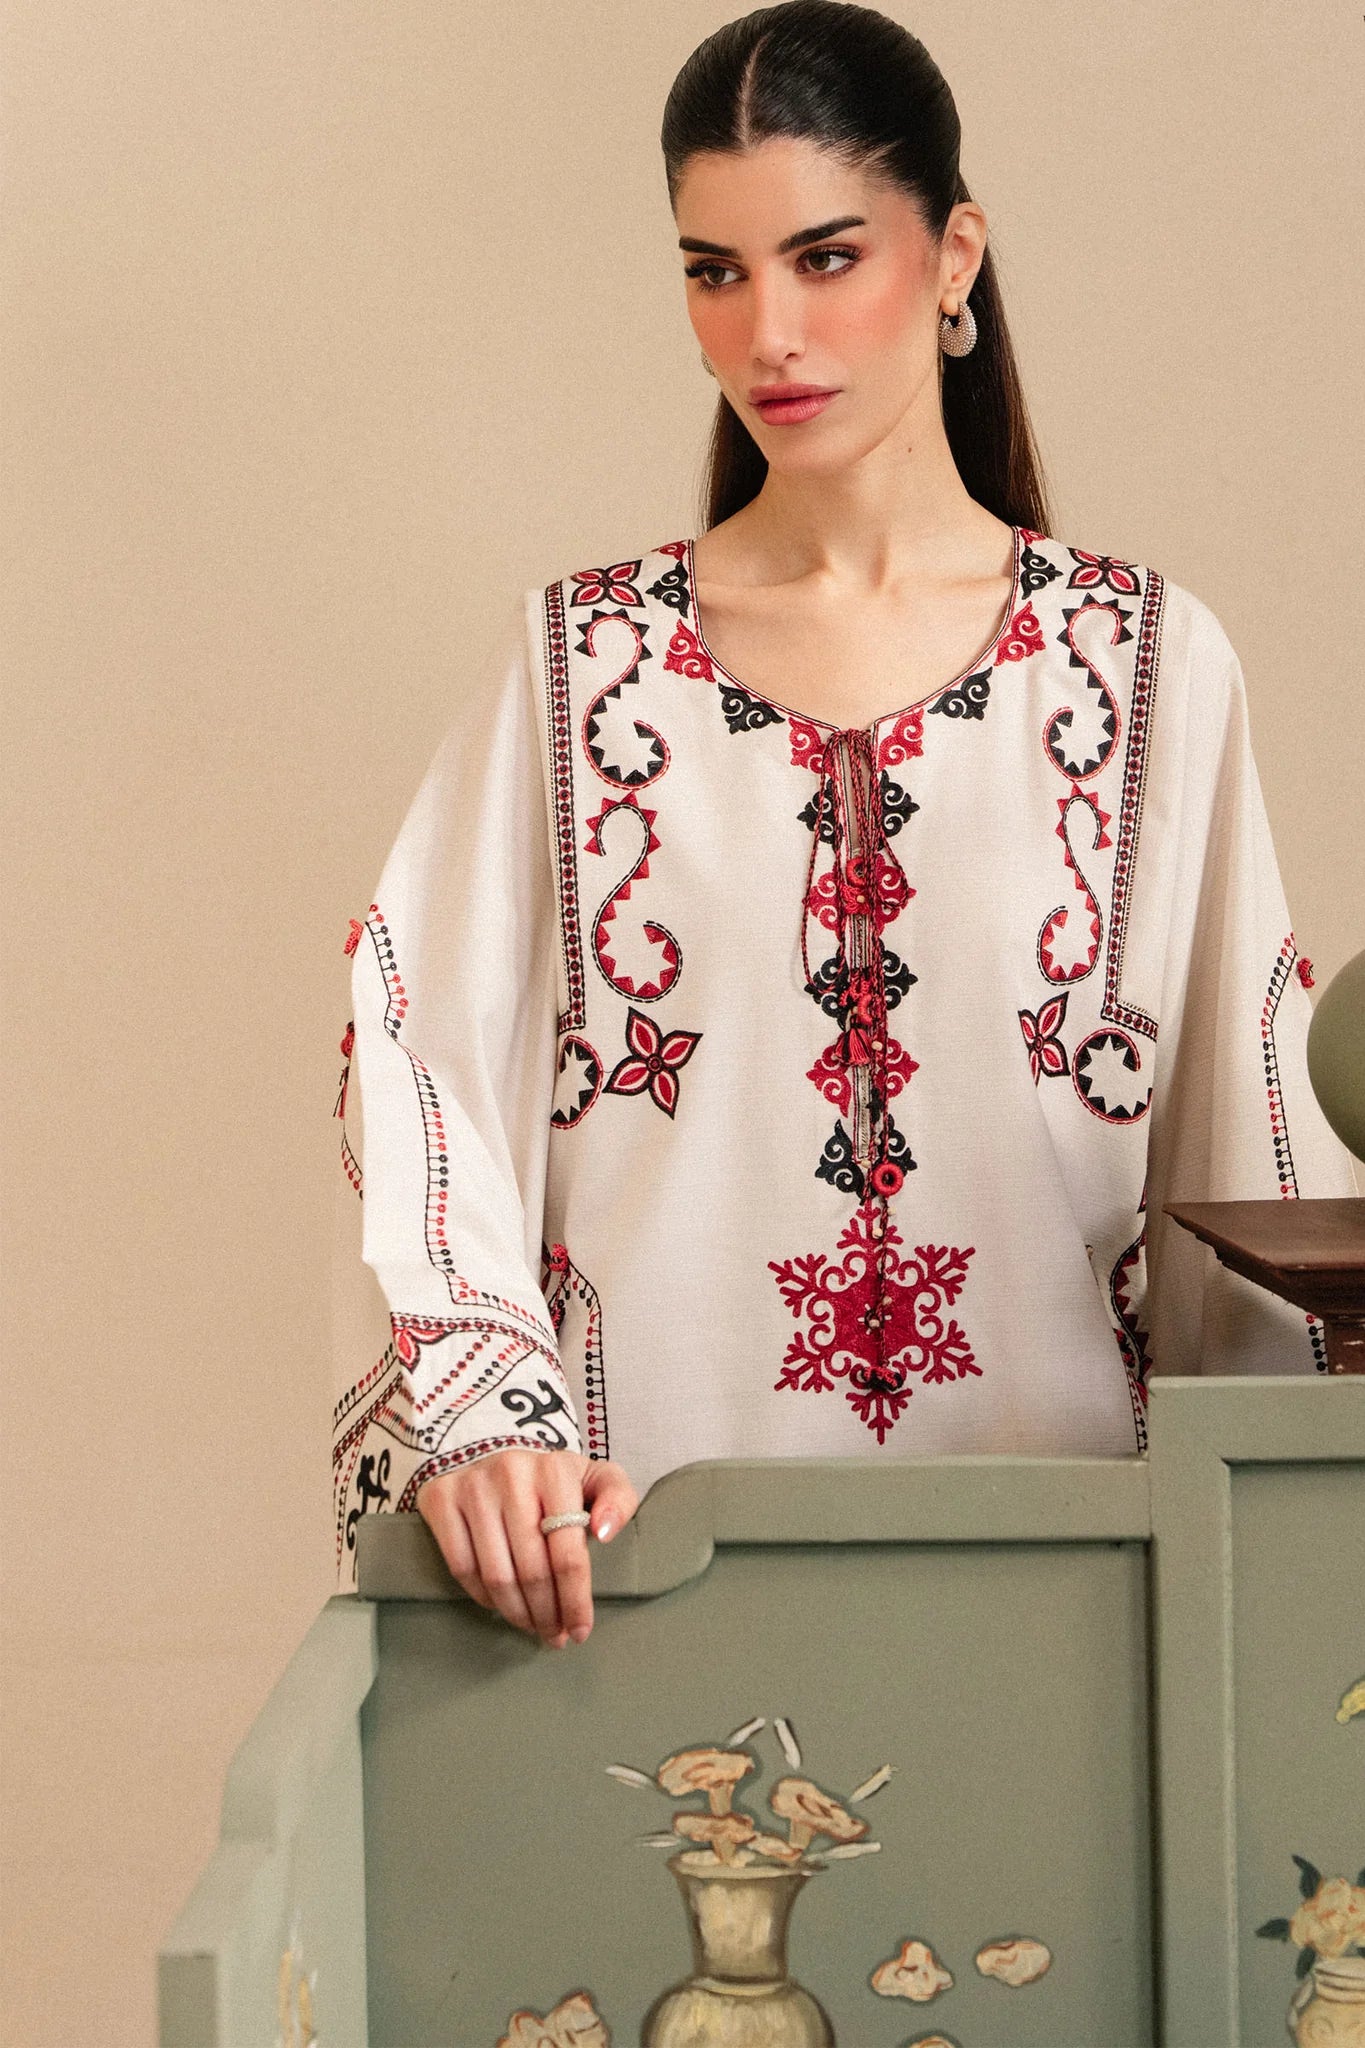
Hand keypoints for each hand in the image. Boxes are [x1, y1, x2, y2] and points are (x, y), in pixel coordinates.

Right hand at [415, 1448, 638, 1647]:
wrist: (495, 1453)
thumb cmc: (553, 1480)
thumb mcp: (595, 1479)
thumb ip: (618, 1498)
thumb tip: (605, 1533)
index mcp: (556, 1470)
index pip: (568, 1553)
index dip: (575, 1601)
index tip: (579, 1631)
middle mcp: (511, 1473)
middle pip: (532, 1570)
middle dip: (547, 1614)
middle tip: (554, 1635)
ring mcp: (472, 1485)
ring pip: (497, 1575)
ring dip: (517, 1613)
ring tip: (531, 1626)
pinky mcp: (441, 1498)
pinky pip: (462, 1567)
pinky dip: (483, 1597)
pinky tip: (500, 1605)